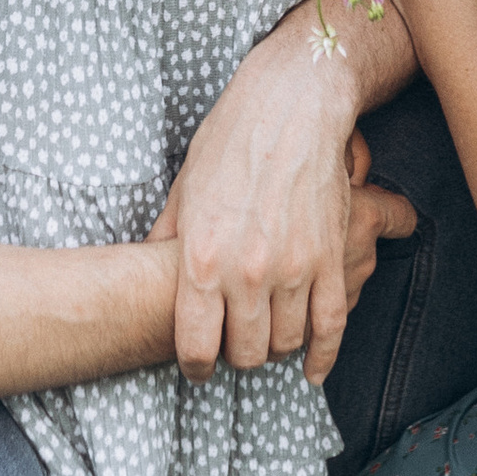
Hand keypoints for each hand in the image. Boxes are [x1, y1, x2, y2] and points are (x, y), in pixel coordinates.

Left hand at [154, 36, 414, 384]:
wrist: (290, 106)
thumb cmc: (229, 142)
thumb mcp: (184, 191)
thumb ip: (166, 239)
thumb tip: (146, 268)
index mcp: (202, 260)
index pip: (196, 346)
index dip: (194, 366)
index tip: (198, 366)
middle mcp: (246, 273)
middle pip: (244, 353)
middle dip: (236, 358)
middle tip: (234, 347)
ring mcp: (294, 268)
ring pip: (285, 343)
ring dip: (274, 351)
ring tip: (267, 340)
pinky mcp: (330, 258)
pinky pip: (330, 326)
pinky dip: (322, 356)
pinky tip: (312, 368)